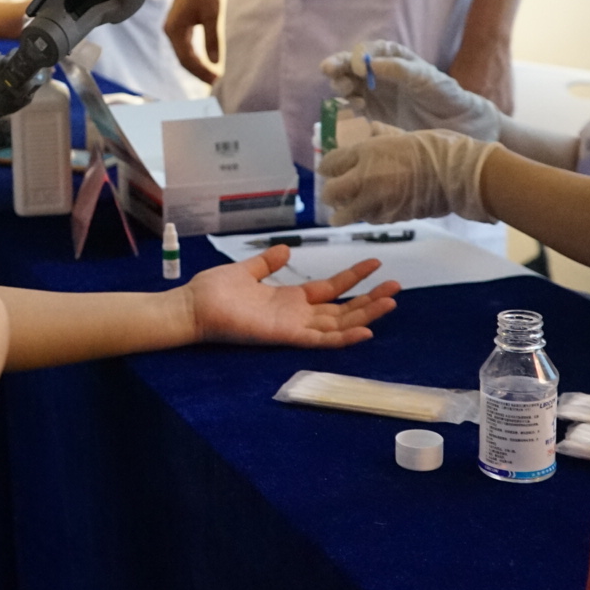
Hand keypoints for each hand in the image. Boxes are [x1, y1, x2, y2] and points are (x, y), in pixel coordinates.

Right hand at [163, 0, 222, 83]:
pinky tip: (205, 62)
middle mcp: (171, 30)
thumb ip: (213, 41)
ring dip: (197, 66)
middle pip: (183, 59)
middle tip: (215, 81)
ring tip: (211, 76)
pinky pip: (186, 47)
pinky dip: (195, 56)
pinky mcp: (180, 24)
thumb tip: (215, 64)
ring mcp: (174, 28)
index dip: (201, 71)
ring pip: (184, 54)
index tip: (216, 78)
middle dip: (198, 72)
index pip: (186, 59)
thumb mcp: (214, 16)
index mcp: (175, 29)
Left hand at [184, 248, 400, 347]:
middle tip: (396, 288)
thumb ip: (268, 263)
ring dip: (365, 315)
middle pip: (343, 309)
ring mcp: (293, 327)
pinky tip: (366, 331)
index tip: (376, 263)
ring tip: (391, 303)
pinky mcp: (285, 336)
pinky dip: (343, 337)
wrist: (193, 306)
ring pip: (338, 324)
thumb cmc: (215, 292)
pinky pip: (320, 340)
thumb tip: (286, 248)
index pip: (331, 289)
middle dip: (370, 299)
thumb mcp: (247, 271)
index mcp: (290, 299)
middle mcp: (297, 315)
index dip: (354, 277)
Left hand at [318, 130, 500, 224]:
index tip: (330, 169)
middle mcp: (365, 177)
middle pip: (330, 192)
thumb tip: (370, 130)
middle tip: (337, 192)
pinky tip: (374, 210)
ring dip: (344, 212)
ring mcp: (376, 200)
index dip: (328, 167)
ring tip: (348, 210)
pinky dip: (368, 216)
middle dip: (331, 193)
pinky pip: (369, 219)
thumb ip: (381, 137)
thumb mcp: (402, 135)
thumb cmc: (435, 147)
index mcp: (367, 152)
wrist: (457, 173)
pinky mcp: (390, 216)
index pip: (330, 163)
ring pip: (344, 214)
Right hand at [319, 40, 503, 139]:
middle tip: (328, 70)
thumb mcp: (426, 78)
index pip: (367, 50)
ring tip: (344, 91)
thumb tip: (371, 64)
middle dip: (337, 65)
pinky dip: (347, 106)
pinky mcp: (371, 114)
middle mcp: (377, 73)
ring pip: (347, 84)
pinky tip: (354, 108)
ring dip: (340, 85)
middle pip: (350, 65)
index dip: (357, 55)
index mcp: (392, 57)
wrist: (456, 125)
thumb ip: (399, 69)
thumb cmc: (444, 94)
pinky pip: (352, 107)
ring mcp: (372, 93)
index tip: (357, 66)